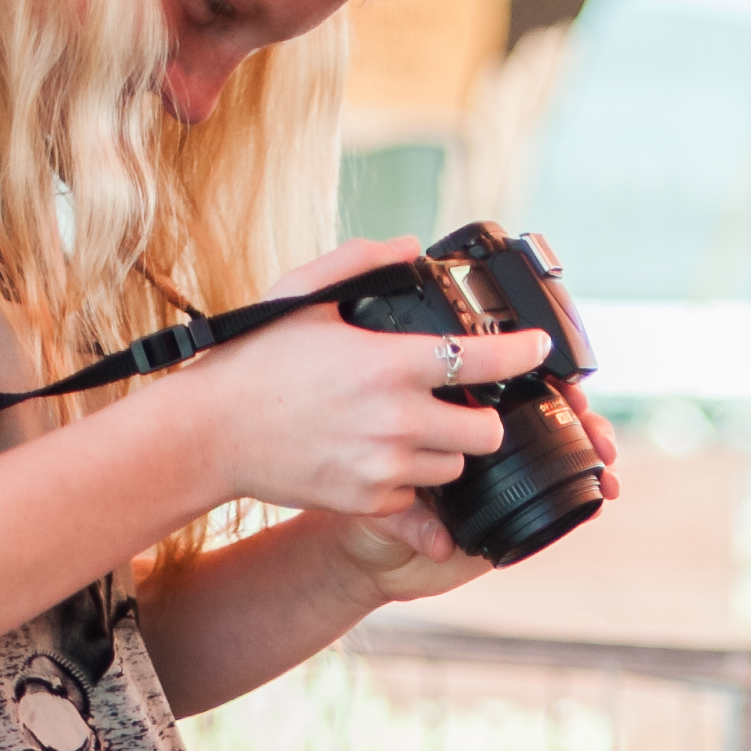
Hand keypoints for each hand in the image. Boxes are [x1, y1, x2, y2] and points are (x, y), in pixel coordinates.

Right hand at [263, 246, 622, 504]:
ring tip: (412, 429)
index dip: (523, 353)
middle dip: (482, 417)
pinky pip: (419, 499)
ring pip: (454, 467)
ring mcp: (384, 467)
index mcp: (388, 364)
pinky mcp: (369, 503)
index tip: (538, 348)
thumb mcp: (303, 294)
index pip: (483, 361)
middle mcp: (395, 420)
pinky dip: (414, 484)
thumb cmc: (253, 358)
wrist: (211, 431)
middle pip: (485, 433)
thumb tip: (411, 247)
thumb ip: (362, 262)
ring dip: (446, 449)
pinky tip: (391, 462)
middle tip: (461, 403)